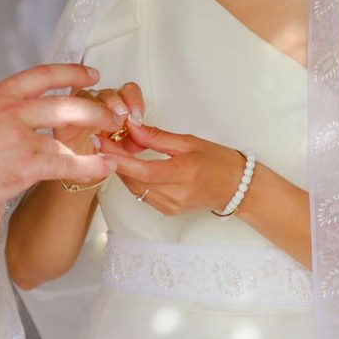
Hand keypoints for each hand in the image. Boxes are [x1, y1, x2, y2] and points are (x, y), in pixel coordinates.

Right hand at [0, 64, 117, 213]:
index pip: (42, 75)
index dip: (71, 73)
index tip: (89, 74)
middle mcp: (13, 109)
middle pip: (66, 102)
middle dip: (95, 106)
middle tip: (112, 110)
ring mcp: (22, 136)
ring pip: (71, 129)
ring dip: (99, 132)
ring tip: (115, 140)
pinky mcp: (26, 165)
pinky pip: (68, 162)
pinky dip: (92, 165)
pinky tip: (106, 167)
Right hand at [53, 82, 143, 154]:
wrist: (83, 168)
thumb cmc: (105, 153)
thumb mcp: (126, 147)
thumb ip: (136, 140)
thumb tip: (144, 139)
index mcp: (117, 104)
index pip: (128, 91)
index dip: (134, 100)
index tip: (139, 116)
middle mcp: (98, 101)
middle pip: (107, 92)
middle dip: (117, 103)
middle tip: (124, 118)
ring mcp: (78, 107)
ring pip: (86, 96)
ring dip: (98, 109)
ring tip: (107, 126)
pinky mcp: (62, 118)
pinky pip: (67, 110)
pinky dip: (76, 117)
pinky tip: (85, 132)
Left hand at [102, 120, 250, 216]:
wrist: (237, 187)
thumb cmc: (218, 161)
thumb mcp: (189, 142)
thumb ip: (158, 136)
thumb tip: (132, 127)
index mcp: (183, 174)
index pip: (142, 170)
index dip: (118, 159)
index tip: (102, 145)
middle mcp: (175, 195)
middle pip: (134, 182)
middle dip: (115, 163)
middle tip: (103, 142)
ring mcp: (171, 206)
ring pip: (135, 190)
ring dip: (123, 171)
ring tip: (115, 151)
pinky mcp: (168, 211)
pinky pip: (143, 195)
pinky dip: (134, 180)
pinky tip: (130, 167)